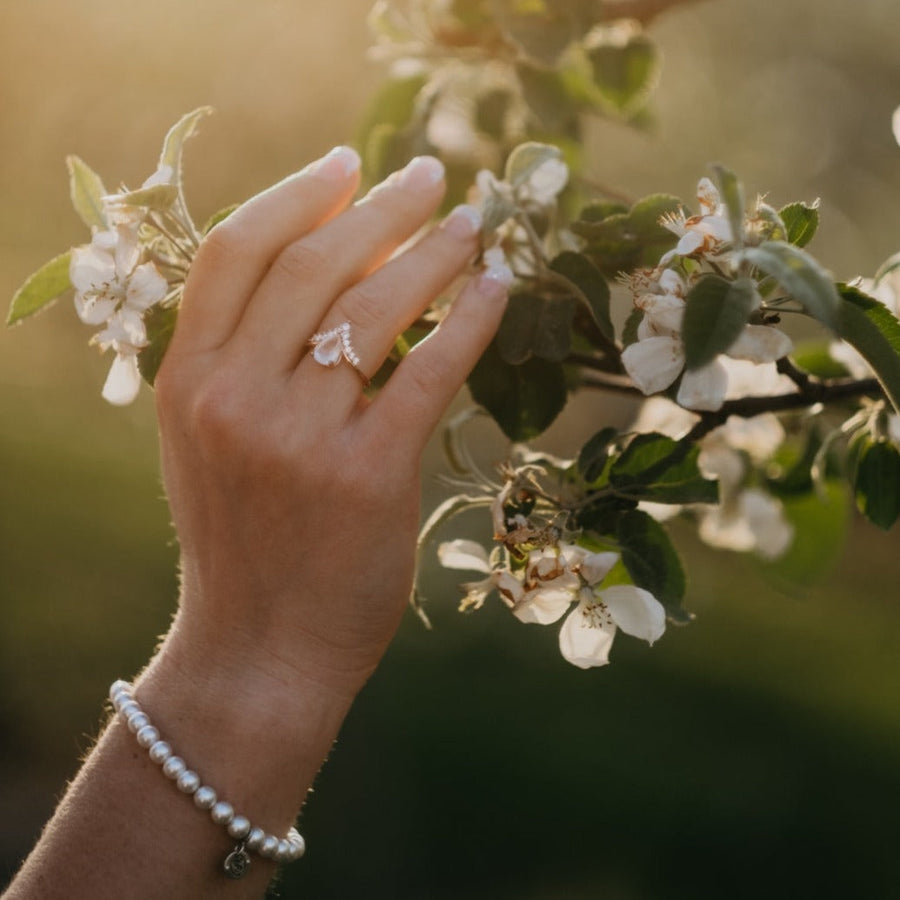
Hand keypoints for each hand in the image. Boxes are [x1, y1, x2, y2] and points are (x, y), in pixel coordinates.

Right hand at [153, 147, 510, 701]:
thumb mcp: (211, 443)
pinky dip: (470, 322)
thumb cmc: (245, 541)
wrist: (259, 649)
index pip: (237, 251)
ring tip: (471, 226)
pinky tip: (497, 291)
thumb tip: (331, 275)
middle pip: (315, 264)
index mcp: (188, 381)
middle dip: (382, 208)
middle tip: (430, 176)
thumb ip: (242, 361)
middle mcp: (236, 398)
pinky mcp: (368, 476)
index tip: (349, 164)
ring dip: (433, 253)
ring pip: (377, 308)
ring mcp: (301, 438)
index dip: (297, 193)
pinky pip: (428, 372)